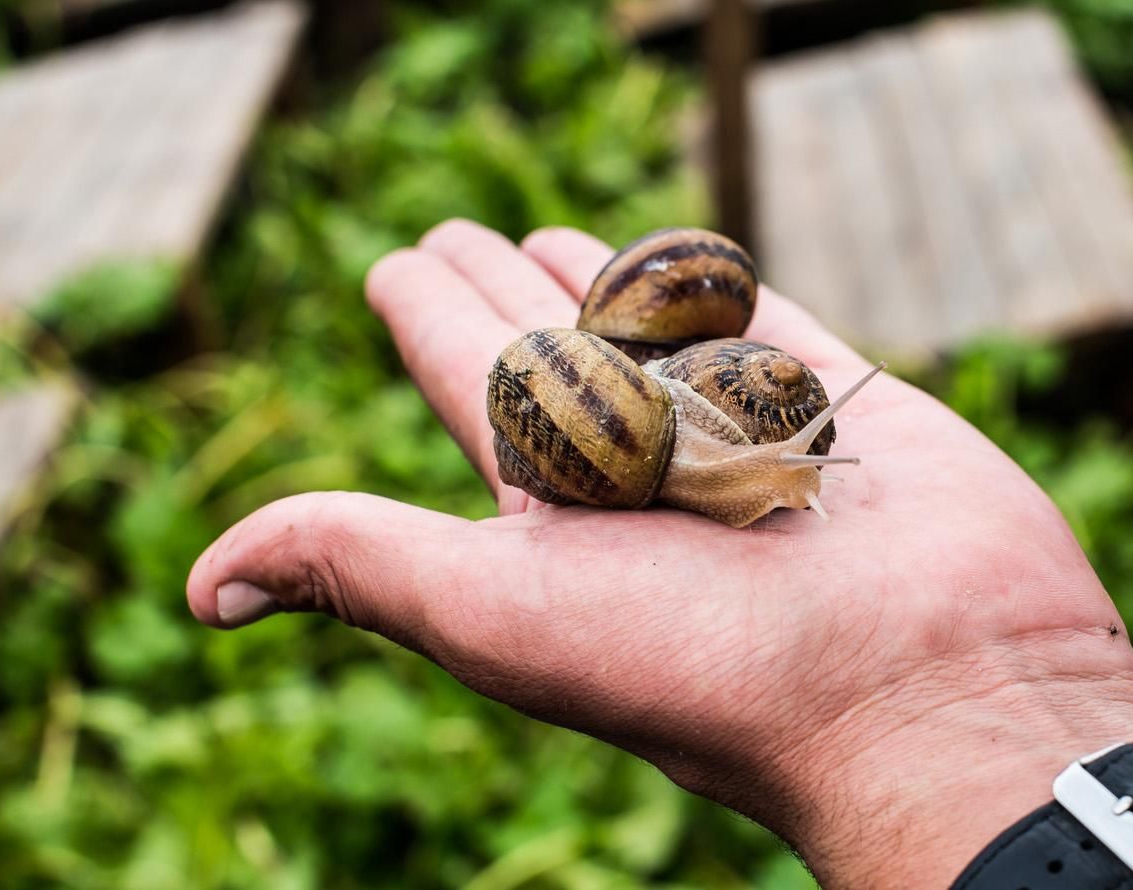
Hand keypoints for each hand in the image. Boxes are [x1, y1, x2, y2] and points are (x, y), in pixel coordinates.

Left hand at [187, 220, 1132, 886]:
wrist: (929, 684)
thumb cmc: (710, 667)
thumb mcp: (504, 615)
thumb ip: (363, 564)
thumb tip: (203, 585)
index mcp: (558, 512)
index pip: (472, 383)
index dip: (428, 316)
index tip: (399, 261)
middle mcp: (647, 474)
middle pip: (558, 353)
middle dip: (504, 290)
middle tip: (462, 236)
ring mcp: (749, 437)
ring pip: (661, 339)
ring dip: (606, 285)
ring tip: (558, 239)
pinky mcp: (844, 409)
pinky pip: (770, 332)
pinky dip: (727, 297)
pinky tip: (689, 261)